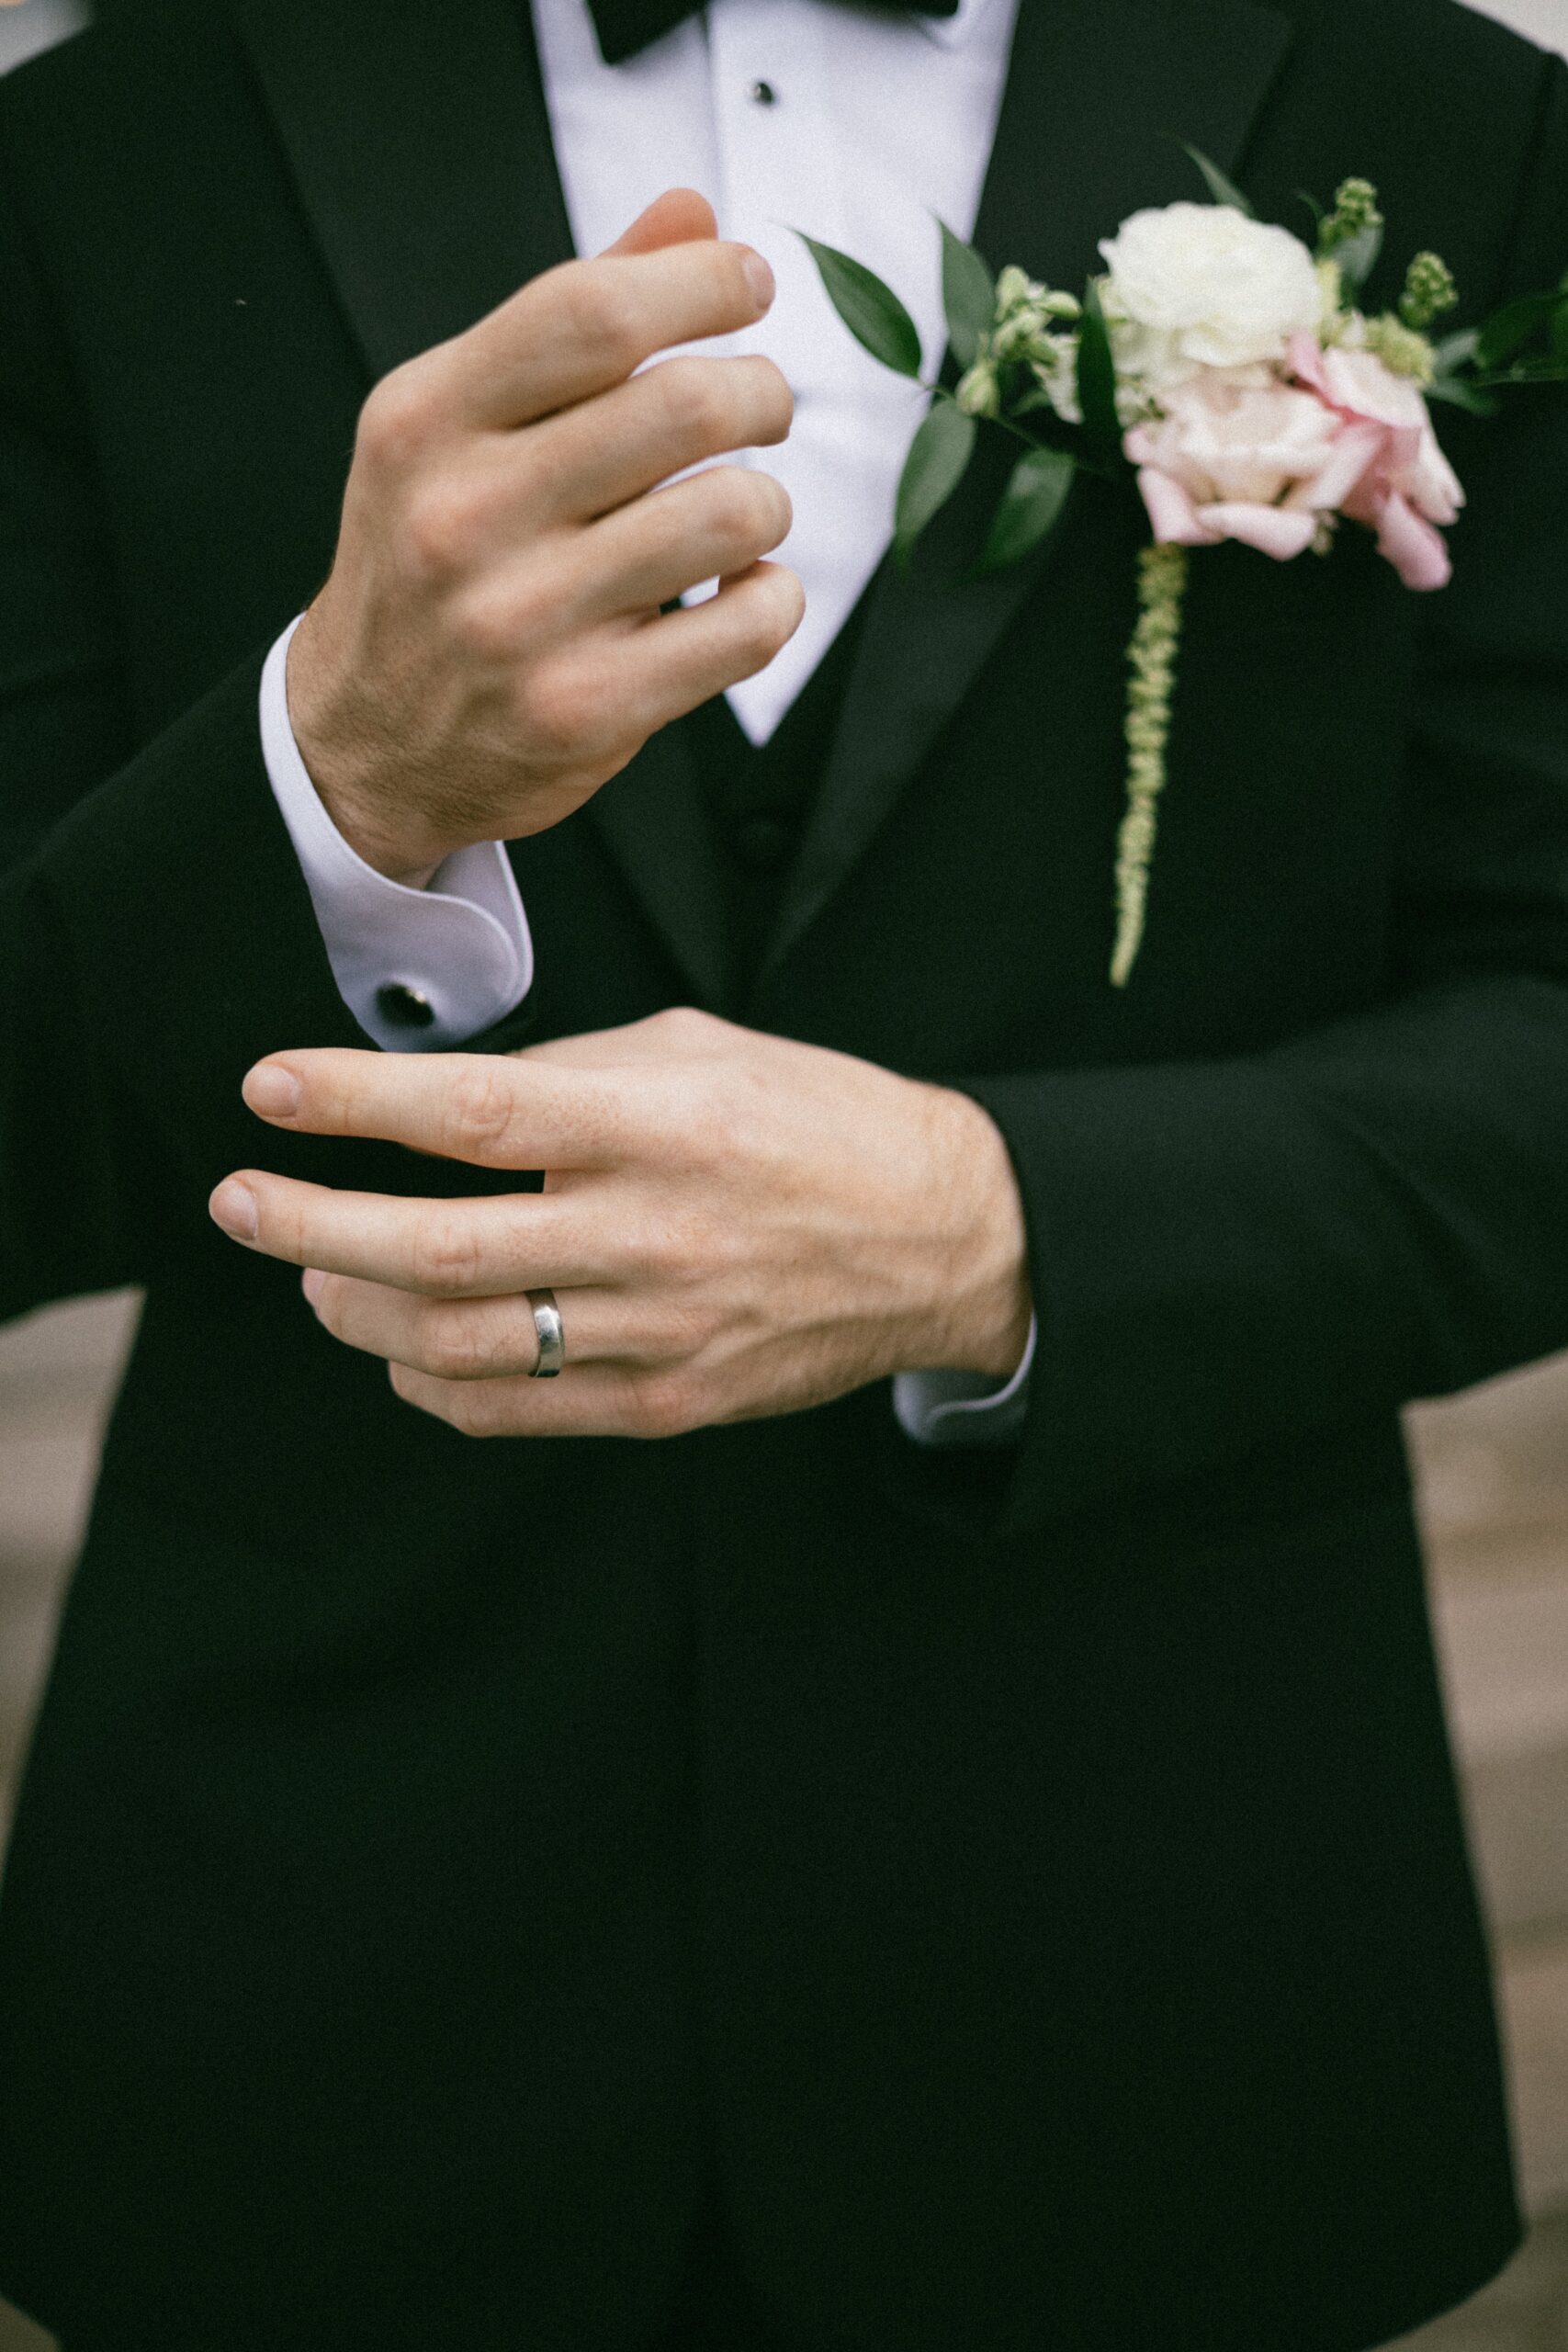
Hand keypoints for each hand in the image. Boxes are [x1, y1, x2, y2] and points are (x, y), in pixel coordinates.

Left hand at [208, 1010, 1032, 1438]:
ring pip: (459, 1345)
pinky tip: (401, 1351)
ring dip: (355, 1312)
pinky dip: (432, 1385)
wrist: (945, 1239)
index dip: (352, 1104)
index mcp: (660, 1125)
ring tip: (313, 1274)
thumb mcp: (704, 1049)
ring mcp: (661, 1333)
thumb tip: (448, 1103)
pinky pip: (518, 1410)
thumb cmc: (820, 1124)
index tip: (267, 1090)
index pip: (473, 1116)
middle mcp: (653, 1233)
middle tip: (238, 1202)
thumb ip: (573, 1070)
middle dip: (309, 1227)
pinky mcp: (670, 1402)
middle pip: (437, 1249)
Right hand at [287, 189, 801, 883]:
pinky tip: (739, 593)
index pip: (593, 313)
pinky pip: (748, 627)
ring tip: (739, 515)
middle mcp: (465, 516)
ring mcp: (524, 622)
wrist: (367, 744)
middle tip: (761, 407)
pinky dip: (772, 599)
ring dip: (767, 503)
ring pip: (733, 513)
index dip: (700, 282)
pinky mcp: (585, 710)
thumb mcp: (457, 429)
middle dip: (761, 392)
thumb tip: (691, 217)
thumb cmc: (433, 563)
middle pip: (685, 405)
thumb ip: (568, 325)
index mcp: (427, 420)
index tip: (747, 285)